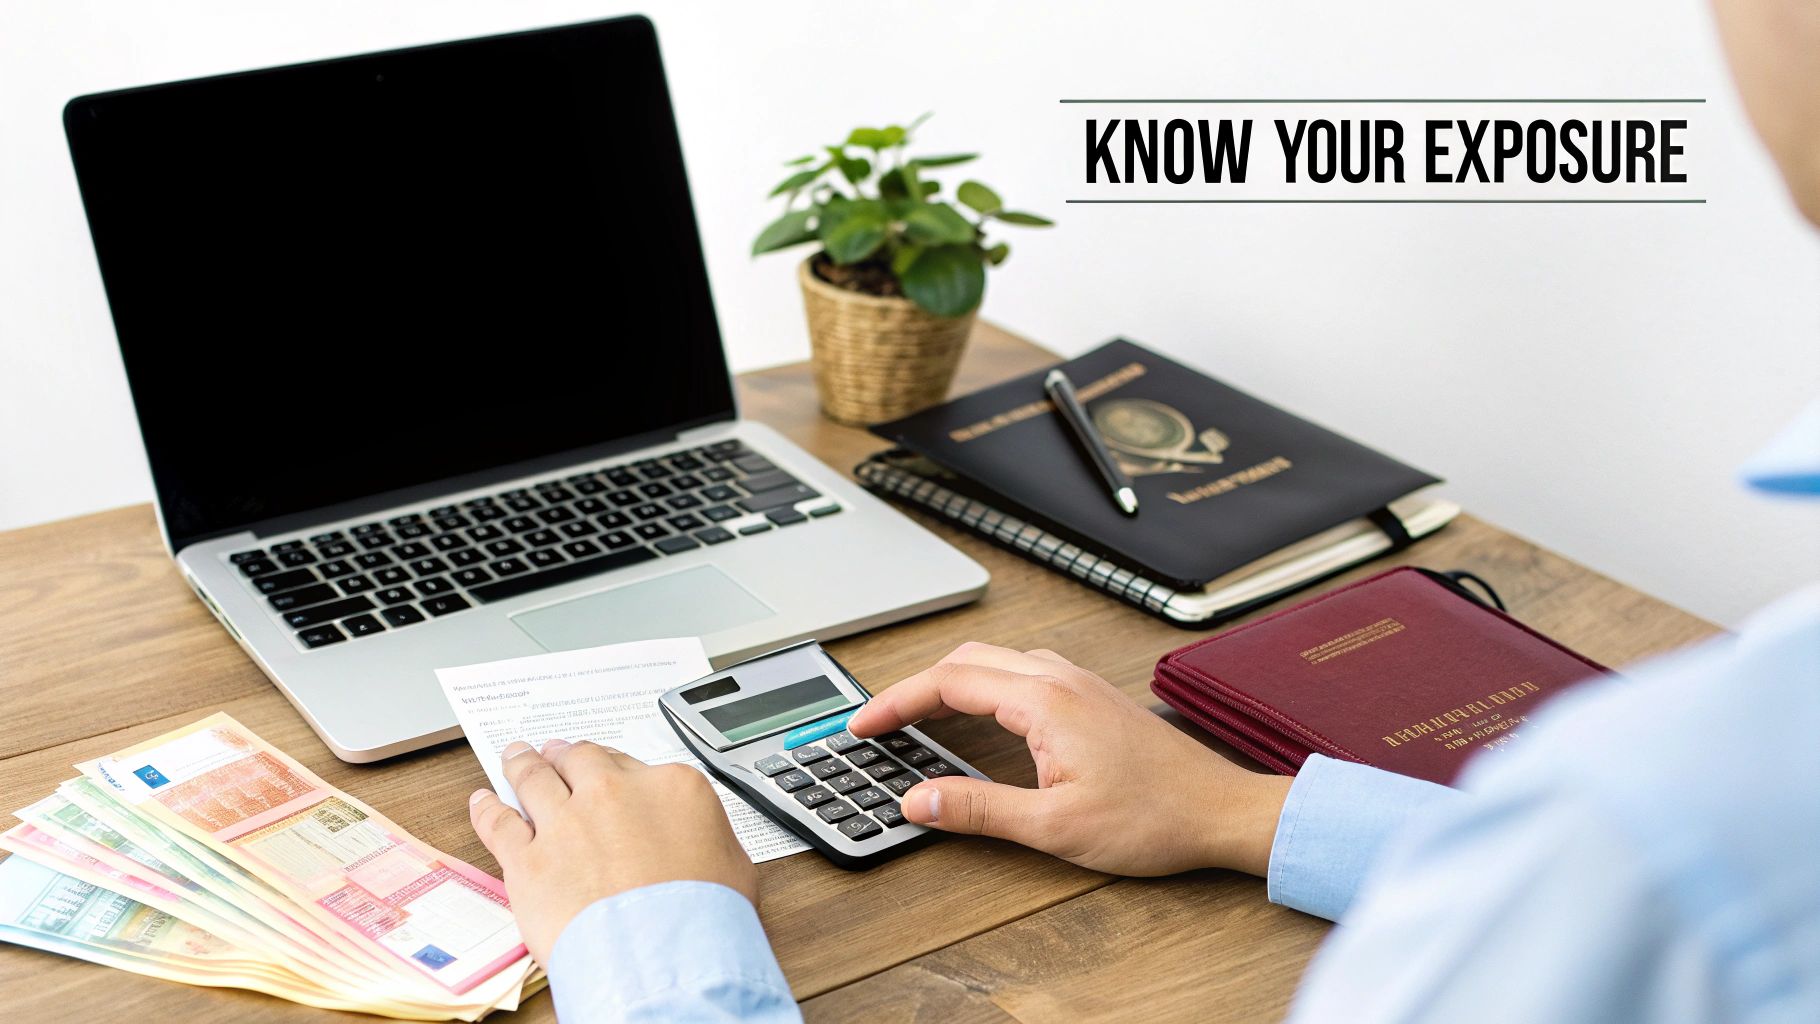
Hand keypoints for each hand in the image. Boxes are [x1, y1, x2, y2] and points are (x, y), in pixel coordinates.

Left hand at [468, 739, 755, 964]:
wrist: (667, 957)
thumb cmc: (705, 917)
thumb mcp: (732, 862)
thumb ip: (706, 833)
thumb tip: (697, 836)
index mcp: (668, 787)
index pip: (633, 764)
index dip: (614, 767)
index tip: (605, 769)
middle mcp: (613, 794)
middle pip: (581, 760)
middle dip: (566, 755)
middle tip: (556, 752)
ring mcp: (566, 824)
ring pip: (534, 779)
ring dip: (523, 764)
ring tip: (516, 757)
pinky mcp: (530, 861)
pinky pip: (498, 824)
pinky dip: (487, 810)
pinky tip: (482, 801)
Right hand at [847, 643, 1291, 876]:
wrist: (1222, 811)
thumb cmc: (1155, 817)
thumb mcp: (1054, 827)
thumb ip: (977, 810)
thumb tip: (917, 800)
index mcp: (1043, 701)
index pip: (947, 682)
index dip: (895, 702)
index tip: (863, 725)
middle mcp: (1059, 679)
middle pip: (964, 661)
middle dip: (914, 687)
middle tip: (880, 723)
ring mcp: (1078, 683)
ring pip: (994, 661)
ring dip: (949, 681)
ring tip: (919, 718)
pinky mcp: (1090, 696)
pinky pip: (1021, 672)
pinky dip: (983, 685)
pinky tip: (980, 716)